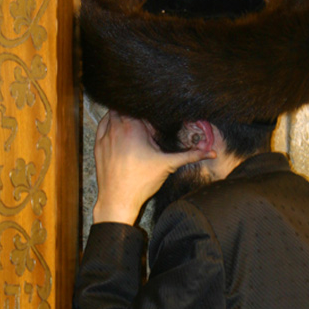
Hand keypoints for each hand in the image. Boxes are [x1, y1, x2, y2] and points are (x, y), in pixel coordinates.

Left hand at [93, 111, 214, 224]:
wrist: (118, 199)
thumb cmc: (141, 182)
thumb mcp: (168, 165)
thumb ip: (189, 155)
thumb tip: (211, 153)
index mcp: (133, 127)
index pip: (142, 108)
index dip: (149, 116)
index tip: (154, 127)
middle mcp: (117, 127)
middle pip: (126, 109)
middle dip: (137, 115)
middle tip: (145, 128)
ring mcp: (105, 136)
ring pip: (113, 114)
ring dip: (123, 117)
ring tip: (133, 130)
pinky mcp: (97, 145)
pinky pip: (102, 125)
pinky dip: (110, 124)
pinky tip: (118, 132)